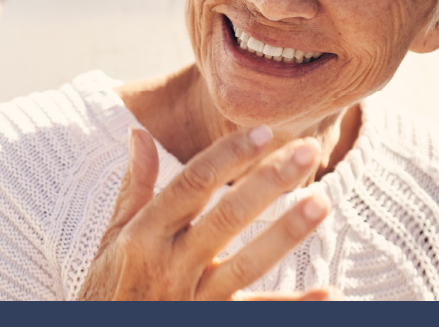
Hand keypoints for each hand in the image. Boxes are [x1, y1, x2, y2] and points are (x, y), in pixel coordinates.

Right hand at [78, 125, 335, 300]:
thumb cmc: (109, 286)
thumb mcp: (113, 237)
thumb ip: (134, 188)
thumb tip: (138, 133)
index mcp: (144, 234)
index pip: (192, 184)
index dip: (229, 155)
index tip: (264, 131)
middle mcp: (168, 264)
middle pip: (226, 216)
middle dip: (268, 181)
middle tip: (309, 151)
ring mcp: (191, 300)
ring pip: (246, 264)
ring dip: (286, 233)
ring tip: (321, 203)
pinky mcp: (208, 325)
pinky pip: (257, 314)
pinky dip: (294, 305)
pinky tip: (329, 290)